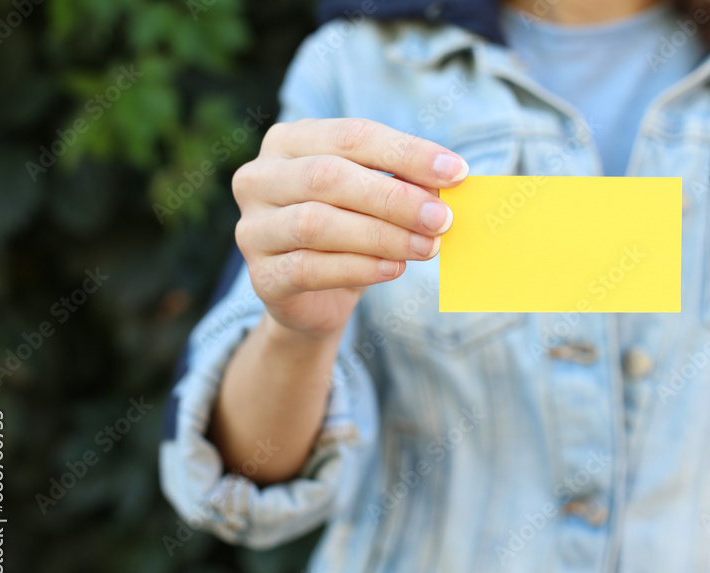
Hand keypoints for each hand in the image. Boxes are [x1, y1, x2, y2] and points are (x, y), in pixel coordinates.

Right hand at [232, 117, 467, 339]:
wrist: (315, 299)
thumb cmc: (350, 233)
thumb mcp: (375, 200)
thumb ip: (401, 185)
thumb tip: (445, 183)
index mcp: (289, 141)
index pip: (352, 136)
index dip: (406, 153)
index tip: (456, 171)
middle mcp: (259, 178)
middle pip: (329, 177)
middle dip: (394, 198)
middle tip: (442, 217)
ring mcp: (253, 228)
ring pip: (316, 224)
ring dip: (382, 235)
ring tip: (427, 246)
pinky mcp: (262, 277)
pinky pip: (309, 269)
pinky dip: (359, 268)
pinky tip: (395, 269)